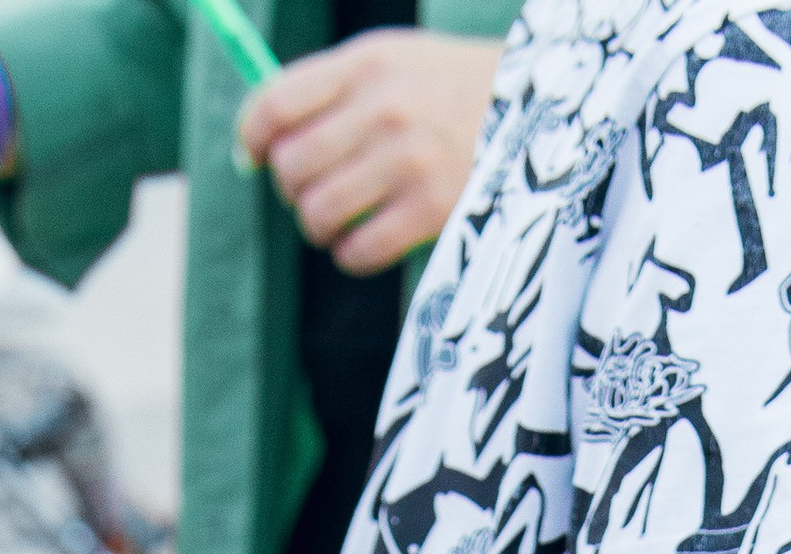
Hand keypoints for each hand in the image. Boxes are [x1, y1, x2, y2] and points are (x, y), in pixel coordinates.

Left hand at [238, 29, 498, 270]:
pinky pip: (358, 250)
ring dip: (318, 226)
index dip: (250, 137)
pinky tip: (363, 243)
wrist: (540, 111)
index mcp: (367, 62)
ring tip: (336, 221)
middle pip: (291, 166)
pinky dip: (350, 255)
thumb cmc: (451, 91)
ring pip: (319, 213)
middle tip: (313, 190)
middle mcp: (384, 107)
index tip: (251, 156)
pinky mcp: (433, 210)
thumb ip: (330, 90)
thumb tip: (254, 142)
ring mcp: (410, 160)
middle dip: (291, 188)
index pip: (276, 103)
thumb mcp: (394, 62)